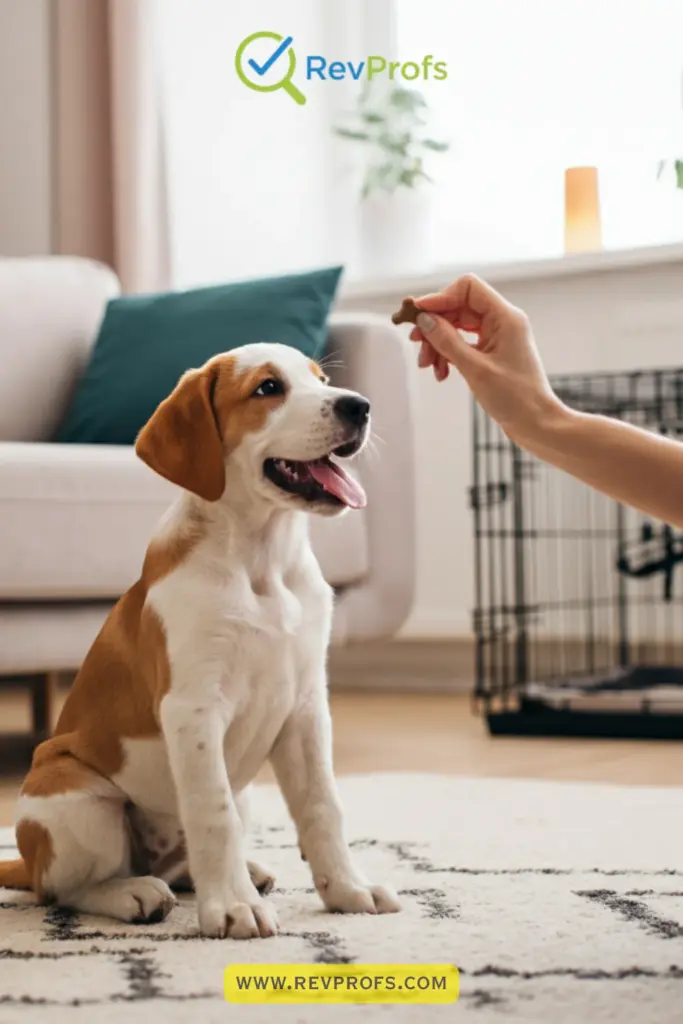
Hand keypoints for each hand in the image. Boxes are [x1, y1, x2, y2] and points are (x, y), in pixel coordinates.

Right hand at [410, 273, 563, 443]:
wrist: (535, 423)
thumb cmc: (516, 398)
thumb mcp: (475, 368)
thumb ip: (447, 341)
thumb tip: (424, 320)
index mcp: (505, 317)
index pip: (467, 288)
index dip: (440, 297)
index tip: (418, 314)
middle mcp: (502, 321)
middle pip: (458, 307)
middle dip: (435, 326)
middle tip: (417, 345)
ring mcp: (497, 336)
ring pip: (457, 326)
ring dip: (438, 343)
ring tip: (428, 366)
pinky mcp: (491, 351)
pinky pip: (462, 343)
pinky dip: (448, 355)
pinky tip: (441, 373)